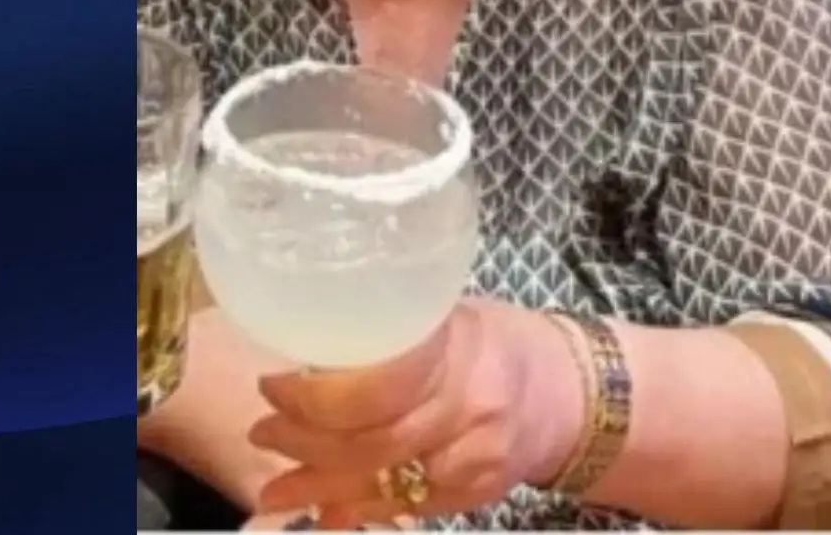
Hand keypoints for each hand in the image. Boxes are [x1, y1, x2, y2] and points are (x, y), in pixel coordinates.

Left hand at [247, 299, 583, 527]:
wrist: (567, 393)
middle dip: (304, 442)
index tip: (274, 384)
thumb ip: (388, 338)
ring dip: (319, 487)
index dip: (313, 395)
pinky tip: (324, 512)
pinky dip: (358, 510)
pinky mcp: (475, 493)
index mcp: (457, 350)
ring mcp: (475, 457)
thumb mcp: (446, 318)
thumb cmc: (495, 342)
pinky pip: (405, 507)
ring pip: (381, 482)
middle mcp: (469, 407)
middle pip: (369, 442)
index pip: (373, 386)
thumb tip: (308, 360)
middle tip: (264, 431)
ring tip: (275, 486)